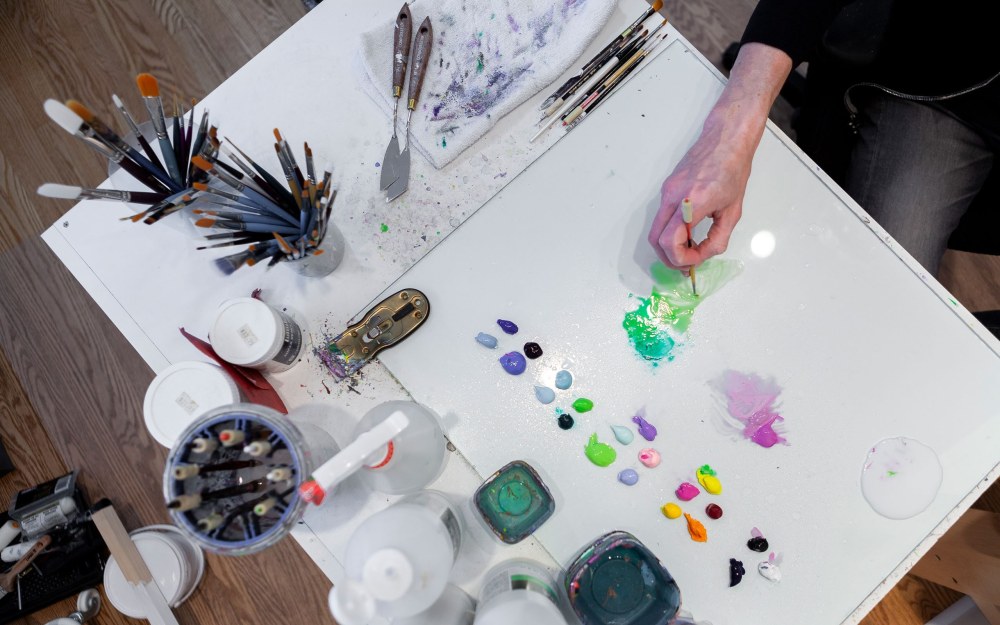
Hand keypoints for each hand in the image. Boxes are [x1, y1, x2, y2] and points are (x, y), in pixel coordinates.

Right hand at [648, 127, 750, 270]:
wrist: (726, 139)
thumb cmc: (733, 170)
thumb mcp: (733, 212)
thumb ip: (718, 238)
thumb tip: (704, 255)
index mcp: (693, 203)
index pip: (670, 242)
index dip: (680, 259)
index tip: (694, 263)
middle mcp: (674, 197)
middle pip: (655, 240)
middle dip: (669, 258)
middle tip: (685, 265)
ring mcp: (667, 191)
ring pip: (655, 230)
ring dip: (668, 246)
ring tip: (687, 250)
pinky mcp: (666, 188)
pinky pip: (661, 217)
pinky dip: (670, 231)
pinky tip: (686, 233)